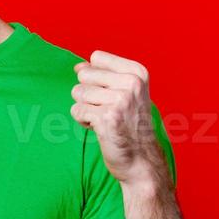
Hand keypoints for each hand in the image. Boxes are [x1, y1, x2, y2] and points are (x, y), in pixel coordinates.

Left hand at [71, 50, 168, 186]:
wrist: (142, 160)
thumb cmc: (129, 126)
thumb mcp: (123, 93)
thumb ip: (101, 75)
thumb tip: (78, 66)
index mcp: (137, 72)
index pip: (96, 57)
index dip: (95, 78)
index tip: (111, 93)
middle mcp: (132, 83)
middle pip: (84, 75)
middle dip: (88, 94)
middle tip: (108, 110)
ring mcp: (121, 100)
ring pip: (78, 93)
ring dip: (86, 109)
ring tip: (105, 120)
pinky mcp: (107, 117)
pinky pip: (77, 110)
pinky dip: (83, 122)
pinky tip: (101, 129)